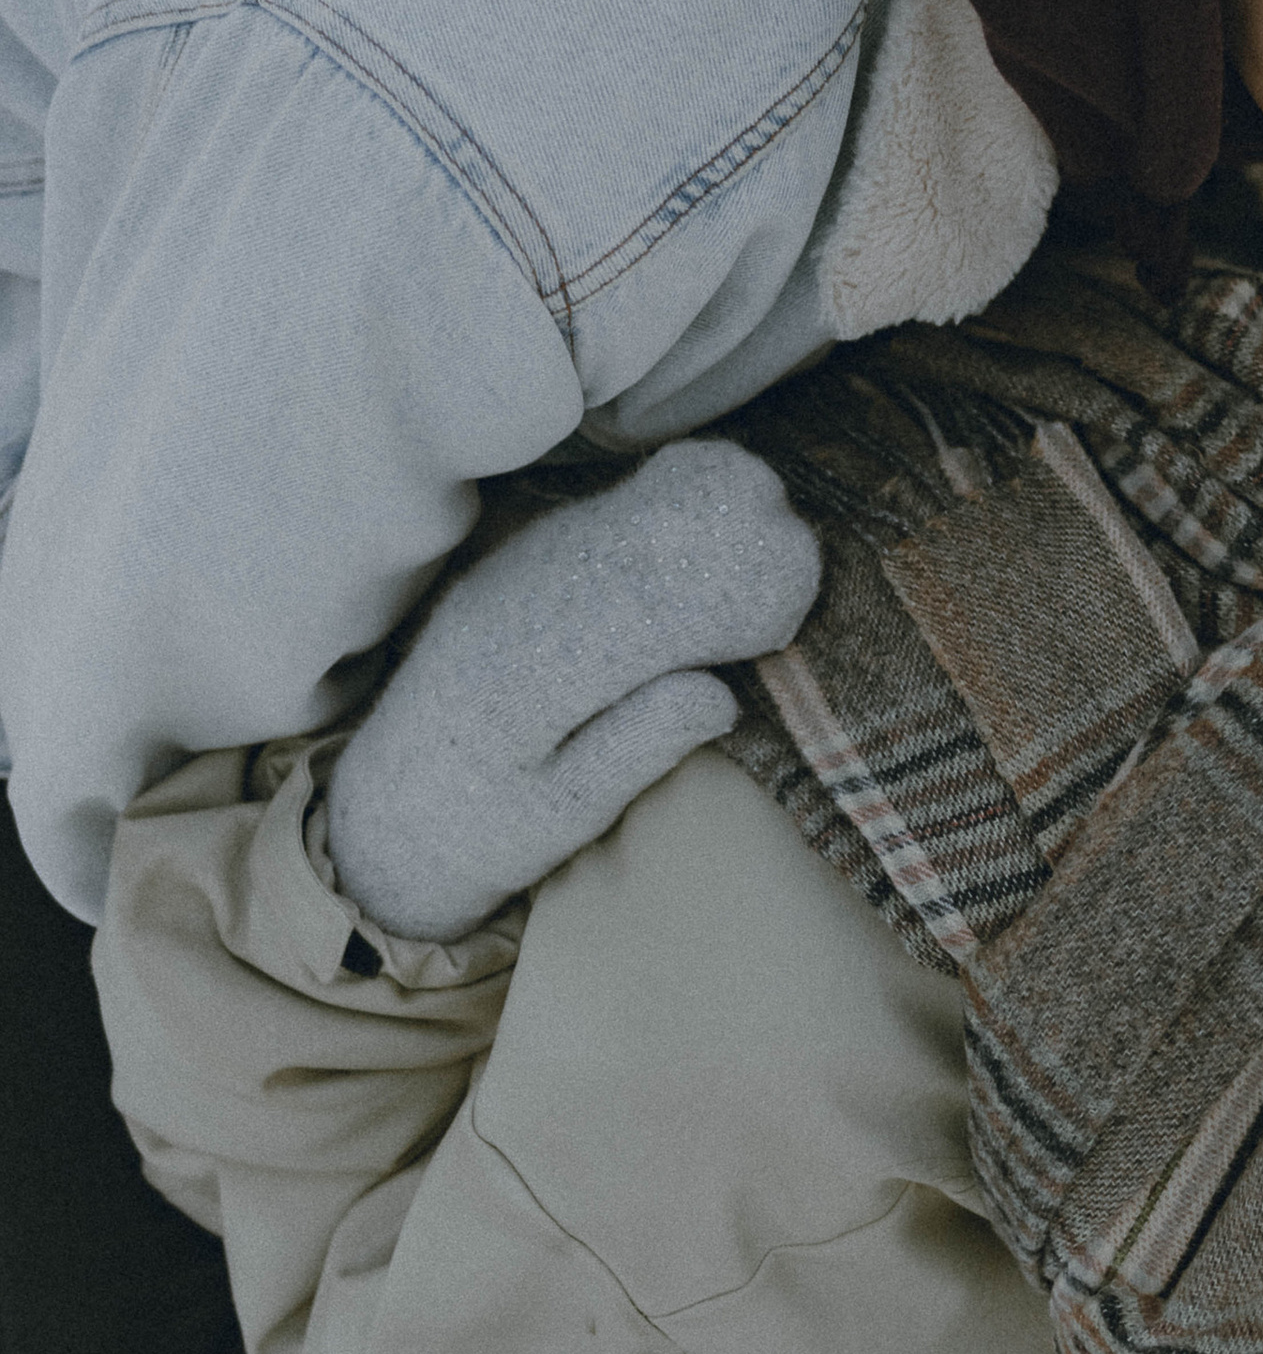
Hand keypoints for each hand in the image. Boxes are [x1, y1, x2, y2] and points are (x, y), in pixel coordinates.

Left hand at [326, 440, 821, 940]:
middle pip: (625, 550)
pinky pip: (586, 529)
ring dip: (686, 522)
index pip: (632, 610)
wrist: (382, 814)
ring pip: (606, 528)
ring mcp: (500, 583)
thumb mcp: (560, 820)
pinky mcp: (503, 575)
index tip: (779, 603)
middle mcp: (504, 609)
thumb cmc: (479, 832)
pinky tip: (697, 525)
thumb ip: (634, 751)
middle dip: (713, 541)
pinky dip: (649, 522)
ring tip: (760, 526)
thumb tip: (719, 693)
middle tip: (790, 548)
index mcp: (520, 677)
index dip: (714, 592)